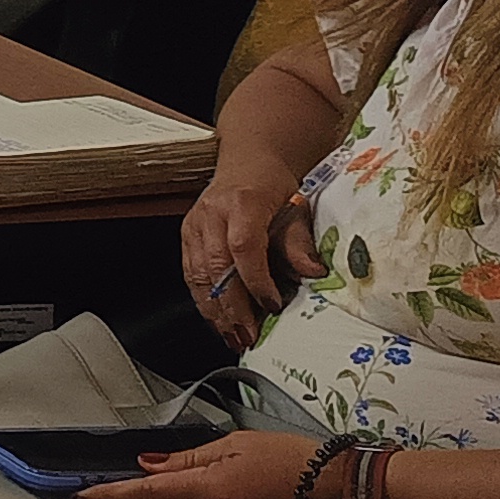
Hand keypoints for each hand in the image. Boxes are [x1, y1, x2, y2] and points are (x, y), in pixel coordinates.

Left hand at [73, 428, 329, 498]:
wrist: (338, 490)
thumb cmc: (289, 459)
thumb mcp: (234, 445)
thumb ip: (187, 459)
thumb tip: (147, 464)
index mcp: (204, 491)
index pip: (144, 495)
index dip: (108, 496)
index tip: (76, 496)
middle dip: (142, 498)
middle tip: (119, 482)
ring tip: (173, 485)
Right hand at [180, 178, 323, 344]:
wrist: (248, 162)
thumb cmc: (273, 185)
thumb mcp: (297, 207)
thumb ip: (300, 242)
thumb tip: (313, 273)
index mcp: (242, 202)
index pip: (243, 247)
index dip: (256, 280)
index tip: (273, 304)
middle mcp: (212, 213)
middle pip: (216, 266)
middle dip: (232, 306)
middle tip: (249, 335)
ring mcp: (195, 224)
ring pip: (197, 275)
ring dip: (215, 310)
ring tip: (233, 336)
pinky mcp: (186, 235)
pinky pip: (190, 274)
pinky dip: (203, 300)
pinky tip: (218, 320)